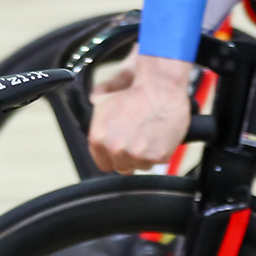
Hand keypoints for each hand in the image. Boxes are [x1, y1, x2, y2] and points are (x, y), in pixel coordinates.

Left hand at [88, 54, 192, 172]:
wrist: (159, 89)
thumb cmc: (133, 94)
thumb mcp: (102, 105)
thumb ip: (96, 123)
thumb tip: (95, 129)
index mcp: (98, 140)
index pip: (103, 164)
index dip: (113, 158)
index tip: (120, 153)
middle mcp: (115, 149)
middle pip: (122, 167)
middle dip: (129, 158)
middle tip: (137, 143)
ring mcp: (137, 154)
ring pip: (140, 166)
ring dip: (145, 156)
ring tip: (148, 137)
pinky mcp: (158, 156)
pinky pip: (158, 162)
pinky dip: (160, 153)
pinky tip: (159, 137)